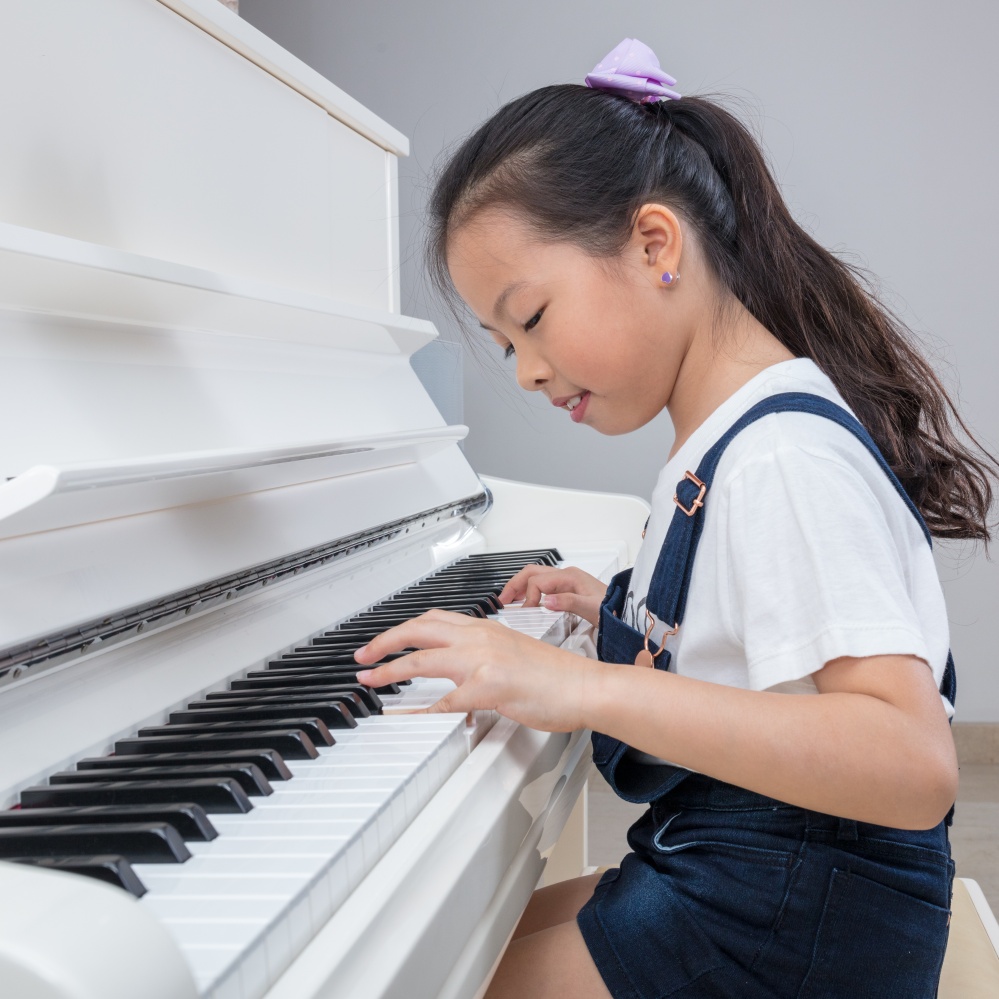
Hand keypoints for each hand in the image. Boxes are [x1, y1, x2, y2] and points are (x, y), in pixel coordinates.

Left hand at [353, 608, 599, 730]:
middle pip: (419, 629)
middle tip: (363, 655)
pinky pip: (446, 701)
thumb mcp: (514, 656)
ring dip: (389, 669)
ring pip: (423, 658)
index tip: (385, 641)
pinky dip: (422, 711)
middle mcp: (481, 637)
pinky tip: (410, 718)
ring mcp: (484, 660)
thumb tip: (461, 678)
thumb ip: (484, 662)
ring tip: (371, 679)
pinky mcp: (490, 686)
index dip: (404, 629)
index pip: (434, 619)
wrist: (586, 686)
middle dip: (384, 641)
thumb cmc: (558, 677)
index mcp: (487, 628)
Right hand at [498, 565, 606, 626]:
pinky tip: (524, 600)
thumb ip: (567, 602)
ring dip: (519, 586)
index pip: (538, 581)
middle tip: (502, 599)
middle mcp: (565, 575)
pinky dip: (529, 590)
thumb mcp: (590, 608)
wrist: (623, 610)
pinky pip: (541, 584)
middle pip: (532, 572)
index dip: (529, 597)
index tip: (528, 612)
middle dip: (514, 584)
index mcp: (569, 576)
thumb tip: (546, 601)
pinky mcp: (566, 588)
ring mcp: (565, 580)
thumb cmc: (611, 608)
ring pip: (535, 576)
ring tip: (507, 599)